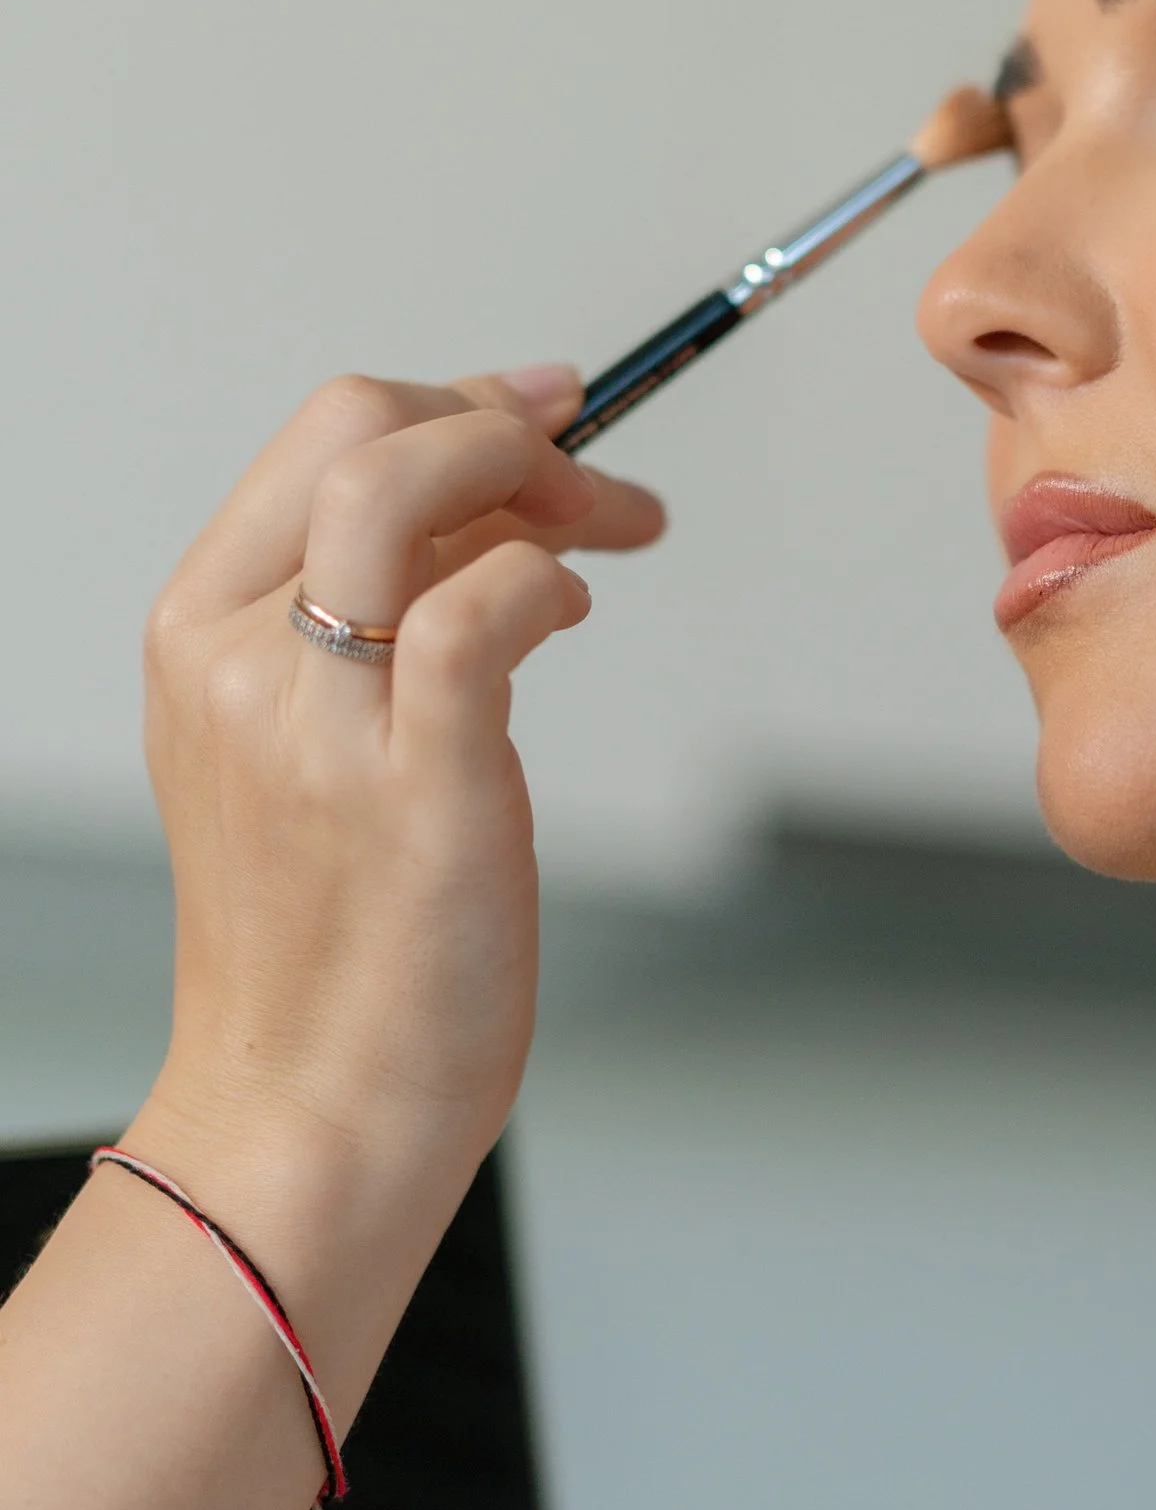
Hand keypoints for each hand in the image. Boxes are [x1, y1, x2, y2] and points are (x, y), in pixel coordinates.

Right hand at [137, 366, 663, 1350]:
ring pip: (403, 486)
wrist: (311, 1107)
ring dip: (534, 477)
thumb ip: (375, 626)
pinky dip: (546, 581)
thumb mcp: (311, 749)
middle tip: (592, 480)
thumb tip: (500, 513)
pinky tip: (572, 617)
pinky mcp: (413, 784)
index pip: (320, 437)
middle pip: (360, 429)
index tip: (546, 417)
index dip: (454, 402)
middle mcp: (238, 659)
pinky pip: (479, 610)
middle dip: (501, 422)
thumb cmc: (338, 940)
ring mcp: (315, 720)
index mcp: (198, 635)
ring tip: (602, 533)